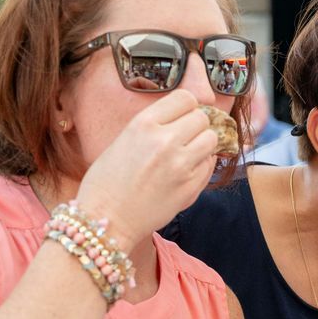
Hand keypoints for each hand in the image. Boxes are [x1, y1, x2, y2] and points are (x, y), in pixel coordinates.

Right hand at [76, 90, 218, 249]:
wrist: (106, 220)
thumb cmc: (107, 182)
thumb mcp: (123, 140)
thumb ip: (153, 127)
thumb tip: (181, 118)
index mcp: (144, 124)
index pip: (185, 98)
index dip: (186, 107)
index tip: (182, 116)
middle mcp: (165, 140)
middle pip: (202, 117)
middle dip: (196, 125)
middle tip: (186, 137)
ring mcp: (181, 164)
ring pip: (211, 139)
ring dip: (203, 144)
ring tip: (189, 153)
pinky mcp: (191, 186)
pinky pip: (210, 164)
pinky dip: (203, 165)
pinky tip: (186, 171)